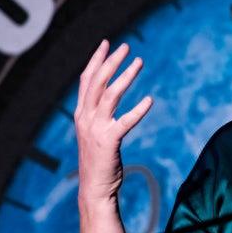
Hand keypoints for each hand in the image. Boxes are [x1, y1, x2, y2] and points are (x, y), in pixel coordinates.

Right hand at [75, 40, 153, 206]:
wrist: (94, 188)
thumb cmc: (97, 160)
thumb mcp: (92, 132)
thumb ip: (96, 114)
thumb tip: (106, 96)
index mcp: (81, 113)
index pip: (87, 79)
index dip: (96, 60)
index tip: (107, 43)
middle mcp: (85, 118)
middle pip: (97, 81)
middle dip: (111, 61)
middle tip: (126, 47)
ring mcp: (95, 129)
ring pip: (110, 95)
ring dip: (125, 76)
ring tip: (139, 63)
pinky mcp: (109, 141)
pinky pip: (126, 121)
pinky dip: (138, 109)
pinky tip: (150, 100)